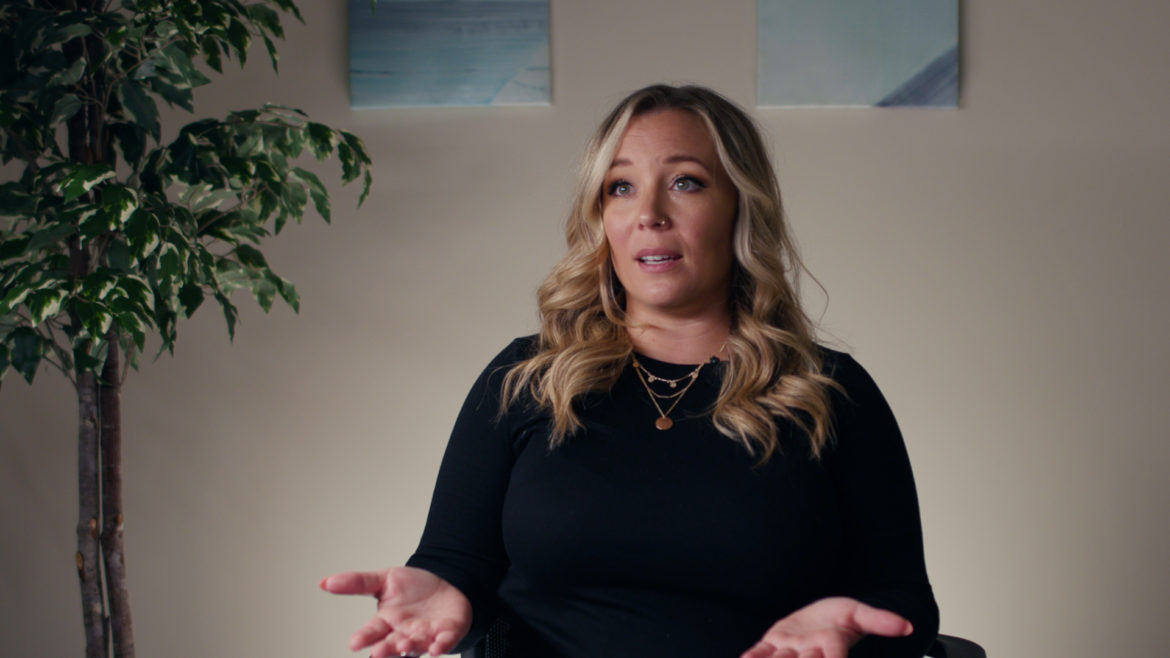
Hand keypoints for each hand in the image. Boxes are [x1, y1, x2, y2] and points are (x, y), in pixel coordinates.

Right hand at [321, 566, 471, 656]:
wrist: (447, 581)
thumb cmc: (414, 586)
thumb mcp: (384, 579)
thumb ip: (357, 583)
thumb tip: (324, 582)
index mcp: (386, 622)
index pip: (372, 632)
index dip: (364, 638)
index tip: (354, 643)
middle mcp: (404, 634)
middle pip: (392, 645)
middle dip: (386, 650)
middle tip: (378, 652)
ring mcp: (426, 635)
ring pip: (416, 646)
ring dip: (410, 648)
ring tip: (405, 646)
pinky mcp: (448, 633)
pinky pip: (445, 642)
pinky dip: (441, 645)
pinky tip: (437, 648)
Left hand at [740, 596, 911, 657]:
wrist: (818, 617)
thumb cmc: (839, 618)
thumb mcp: (859, 613)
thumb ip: (879, 620)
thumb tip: (907, 626)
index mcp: (833, 644)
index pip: (834, 655)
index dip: (832, 657)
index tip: (830, 653)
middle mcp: (810, 652)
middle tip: (800, 655)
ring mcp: (789, 650)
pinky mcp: (771, 644)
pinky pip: (759, 652)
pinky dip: (752, 657)